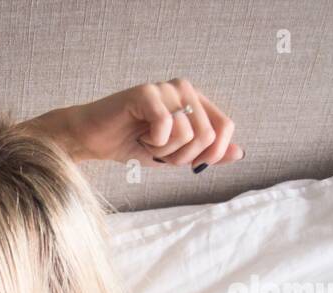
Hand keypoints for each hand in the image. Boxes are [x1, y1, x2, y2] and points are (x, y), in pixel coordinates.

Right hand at [28, 77, 242, 168]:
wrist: (93, 140)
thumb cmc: (132, 143)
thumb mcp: (174, 155)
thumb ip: (206, 153)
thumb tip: (239, 154)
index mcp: (195, 100)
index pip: (225, 127)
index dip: (211, 154)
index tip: (189, 163)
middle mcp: (184, 89)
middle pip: (207, 135)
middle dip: (182, 156)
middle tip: (160, 152)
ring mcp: (165, 88)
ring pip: (187, 133)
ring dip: (165, 150)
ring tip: (147, 142)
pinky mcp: (146, 92)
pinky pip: (166, 125)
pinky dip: (153, 141)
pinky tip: (139, 136)